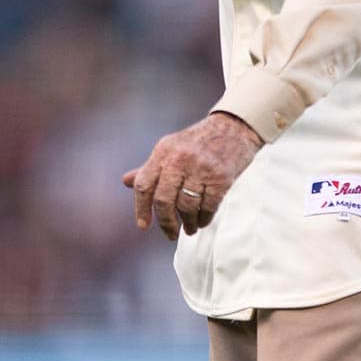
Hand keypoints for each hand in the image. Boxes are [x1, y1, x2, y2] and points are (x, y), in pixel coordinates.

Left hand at [123, 112, 263, 241]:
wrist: (234, 127)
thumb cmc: (198, 142)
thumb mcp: (172, 148)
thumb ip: (151, 167)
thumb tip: (126, 181)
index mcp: (164, 150)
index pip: (144, 184)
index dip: (141, 208)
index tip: (143, 226)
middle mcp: (180, 158)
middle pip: (163, 201)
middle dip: (166, 223)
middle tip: (170, 233)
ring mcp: (201, 168)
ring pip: (186, 207)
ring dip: (187, 223)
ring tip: (190, 228)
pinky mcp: (221, 178)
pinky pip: (208, 207)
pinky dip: (204, 219)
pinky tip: (203, 220)